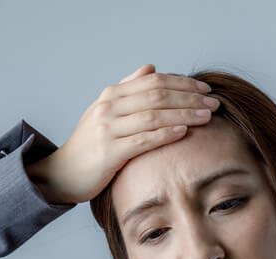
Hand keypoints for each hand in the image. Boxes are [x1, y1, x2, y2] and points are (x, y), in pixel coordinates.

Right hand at [28, 63, 219, 204]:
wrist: (62, 173)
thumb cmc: (89, 145)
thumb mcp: (106, 112)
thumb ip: (128, 89)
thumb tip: (151, 68)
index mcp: (111, 95)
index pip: (154, 81)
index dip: (183, 83)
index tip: (205, 89)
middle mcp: (109, 107)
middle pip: (158, 95)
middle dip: (190, 98)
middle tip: (213, 103)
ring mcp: (107, 129)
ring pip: (153, 115)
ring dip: (184, 114)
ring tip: (207, 116)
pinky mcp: (108, 152)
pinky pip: (142, 140)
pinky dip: (165, 134)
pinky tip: (183, 132)